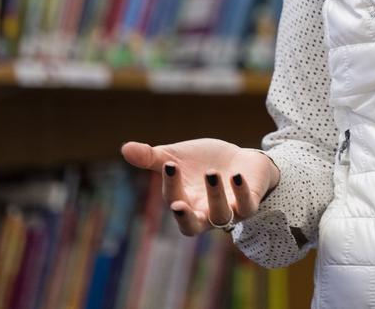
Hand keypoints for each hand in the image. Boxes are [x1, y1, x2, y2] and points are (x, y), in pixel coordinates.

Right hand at [120, 137, 279, 235]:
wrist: (242, 160)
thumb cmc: (204, 162)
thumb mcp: (176, 157)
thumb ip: (152, 158)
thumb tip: (124, 148)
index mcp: (185, 203)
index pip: (174, 200)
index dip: (171, 185)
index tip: (170, 164)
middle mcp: (205, 213)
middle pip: (192, 226)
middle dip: (185, 219)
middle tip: (177, 204)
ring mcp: (229, 211)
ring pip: (221, 216)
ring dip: (215, 196)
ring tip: (211, 173)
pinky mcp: (249, 204)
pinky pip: (247, 207)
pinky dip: (242, 194)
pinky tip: (237, 176)